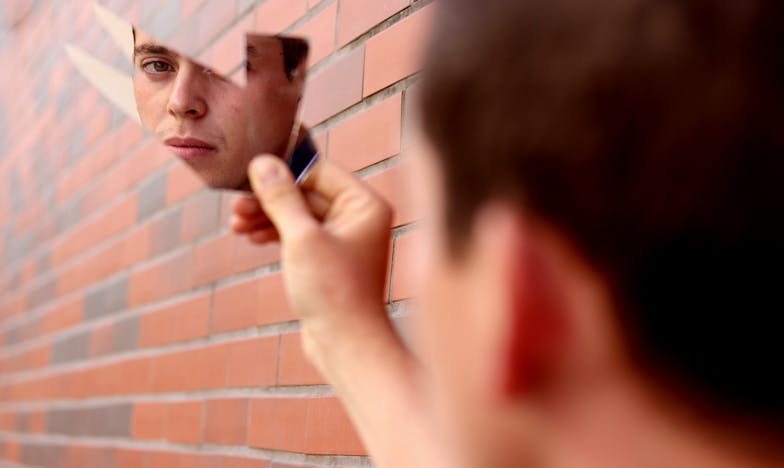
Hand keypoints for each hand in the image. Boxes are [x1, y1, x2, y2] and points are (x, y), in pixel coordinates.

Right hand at [230, 155, 393, 367]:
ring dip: (267, 217)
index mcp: (365, 204)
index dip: (284, 172)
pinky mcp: (329, 258)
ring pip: (299, 215)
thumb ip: (281, 198)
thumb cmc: (333, 291)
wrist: (345, 343)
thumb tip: (263, 163)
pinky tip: (250, 237)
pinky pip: (299, 235)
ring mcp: (344, 238)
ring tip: (236, 225)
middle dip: (270, 199)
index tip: (250, 174)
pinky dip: (275, 234)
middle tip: (236, 206)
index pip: (319, 172)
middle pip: (306, 193)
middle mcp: (359, 217)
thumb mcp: (301, 238)